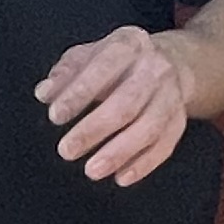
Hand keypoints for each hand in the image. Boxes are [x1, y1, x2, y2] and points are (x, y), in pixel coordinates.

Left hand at [38, 25, 192, 185]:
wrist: (171, 62)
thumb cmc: (119, 63)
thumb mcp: (89, 55)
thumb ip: (65, 74)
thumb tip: (45, 93)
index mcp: (129, 45)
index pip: (103, 68)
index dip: (78, 93)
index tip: (55, 115)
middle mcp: (154, 69)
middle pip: (127, 103)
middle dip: (94, 129)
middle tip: (67, 150)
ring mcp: (170, 96)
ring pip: (149, 128)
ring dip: (119, 152)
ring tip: (92, 170)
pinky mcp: (179, 121)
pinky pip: (164, 146)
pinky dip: (143, 165)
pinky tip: (121, 177)